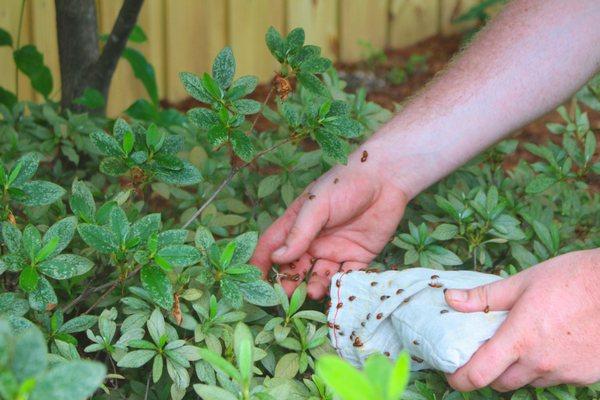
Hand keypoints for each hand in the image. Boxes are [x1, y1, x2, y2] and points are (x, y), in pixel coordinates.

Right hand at [251, 151, 407, 298]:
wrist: (386, 178)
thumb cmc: (346, 183)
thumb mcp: (317, 205)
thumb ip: (299, 233)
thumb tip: (276, 258)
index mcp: (298, 224)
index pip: (273, 246)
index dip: (261, 263)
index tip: (252, 281)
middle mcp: (314, 240)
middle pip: (294, 267)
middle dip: (288, 282)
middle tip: (284, 296)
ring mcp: (336, 250)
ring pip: (319, 276)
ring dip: (313, 287)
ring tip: (311, 292)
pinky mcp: (359, 256)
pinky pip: (347, 277)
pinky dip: (341, 287)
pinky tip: (337, 291)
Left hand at [444, 249, 599, 391]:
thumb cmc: (571, 279)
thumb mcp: (522, 282)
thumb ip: (484, 297)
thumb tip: (451, 299)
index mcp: (519, 340)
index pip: (479, 374)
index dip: (460, 379)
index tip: (452, 374)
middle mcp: (540, 363)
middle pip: (502, 383)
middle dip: (489, 372)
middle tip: (487, 352)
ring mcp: (564, 373)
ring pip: (529, 382)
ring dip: (519, 369)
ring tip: (523, 342)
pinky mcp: (584, 376)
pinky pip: (555, 378)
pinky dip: (546, 367)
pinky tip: (551, 343)